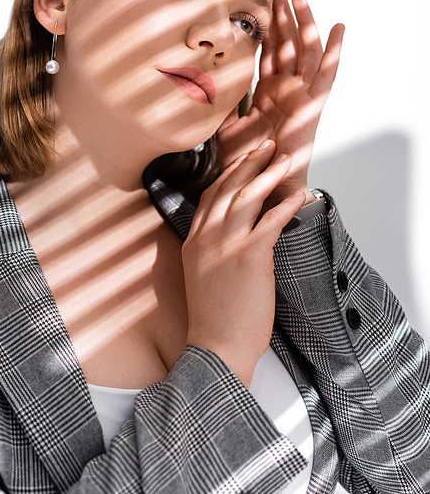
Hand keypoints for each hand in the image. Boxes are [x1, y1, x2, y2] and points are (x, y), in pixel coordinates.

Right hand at [183, 141, 305, 387]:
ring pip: (248, 197)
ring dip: (269, 174)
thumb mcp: (203, 277)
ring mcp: (224, 246)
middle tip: (268, 146)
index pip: (209, 196)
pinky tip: (300, 195)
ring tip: (286, 160)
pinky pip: (270, 221)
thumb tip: (237, 235)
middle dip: (250, 163)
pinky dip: (287, 204)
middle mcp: (205, 238)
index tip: (244, 159)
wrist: (216, 348)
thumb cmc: (215, 319)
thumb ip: (212, 251)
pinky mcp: (248, 257)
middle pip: (228, 188)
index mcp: (193, 241)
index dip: (228, 173)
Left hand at [217, 0, 343, 206]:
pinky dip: (334, 51)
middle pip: (286, 41)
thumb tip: (197, 82)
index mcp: (266, 90)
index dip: (263, 24)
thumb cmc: (246, 160)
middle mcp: (285, 87)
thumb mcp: (224, 123)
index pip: (267, 49)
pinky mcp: (313, 105)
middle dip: (281, 12)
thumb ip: (217, 101)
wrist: (260, 184)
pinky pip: (326, 74)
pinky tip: (338, 27)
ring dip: (303, 21)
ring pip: (304, 50)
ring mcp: (300, 94)